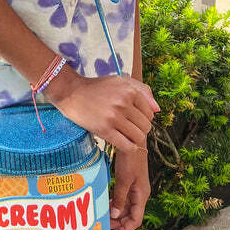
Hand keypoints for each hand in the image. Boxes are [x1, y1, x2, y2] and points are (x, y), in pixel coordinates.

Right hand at [45, 66, 159, 151]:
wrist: (71, 92)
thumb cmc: (97, 87)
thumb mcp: (120, 81)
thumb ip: (142, 90)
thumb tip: (158, 109)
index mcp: (129, 90)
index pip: (150, 113)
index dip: (143, 118)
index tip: (133, 119)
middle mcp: (123, 103)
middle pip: (146, 126)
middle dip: (140, 130)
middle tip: (129, 128)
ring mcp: (114, 117)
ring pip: (138, 137)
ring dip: (134, 140)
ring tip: (125, 135)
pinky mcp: (104, 130)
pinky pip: (127, 146)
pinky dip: (129, 148)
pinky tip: (123, 143)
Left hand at [110, 147, 150, 229]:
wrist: (133, 140)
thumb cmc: (130, 159)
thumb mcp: (124, 179)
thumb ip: (120, 197)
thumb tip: (116, 215)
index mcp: (142, 195)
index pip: (135, 220)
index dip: (125, 229)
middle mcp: (140, 194)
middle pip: (131, 215)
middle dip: (119, 223)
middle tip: (105, 226)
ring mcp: (135, 188)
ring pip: (126, 207)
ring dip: (117, 213)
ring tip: (104, 216)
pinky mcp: (130, 181)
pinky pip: (124, 198)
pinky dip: (116, 203)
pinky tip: (107, 203)